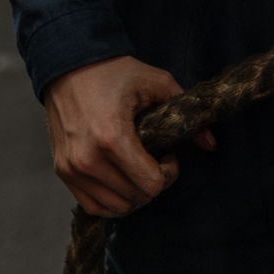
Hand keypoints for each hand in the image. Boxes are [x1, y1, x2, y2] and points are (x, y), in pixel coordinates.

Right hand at [44, 55, 214, 216]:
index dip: (169, 172)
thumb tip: (211, 144)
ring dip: (134, 194)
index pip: (151, 184)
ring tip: (138, 167)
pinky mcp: (62, 172)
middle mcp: (88, 159)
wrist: (69, 66)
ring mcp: (72, 169)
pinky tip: (122, 181)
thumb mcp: (156, 83)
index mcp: (112, 137)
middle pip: (136, 198)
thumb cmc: (115, 72)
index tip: (168, 153)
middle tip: (155, 158)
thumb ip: (186, 114)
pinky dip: (112, 201)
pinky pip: (93, 206)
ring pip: (116, 207)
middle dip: (153, 182)